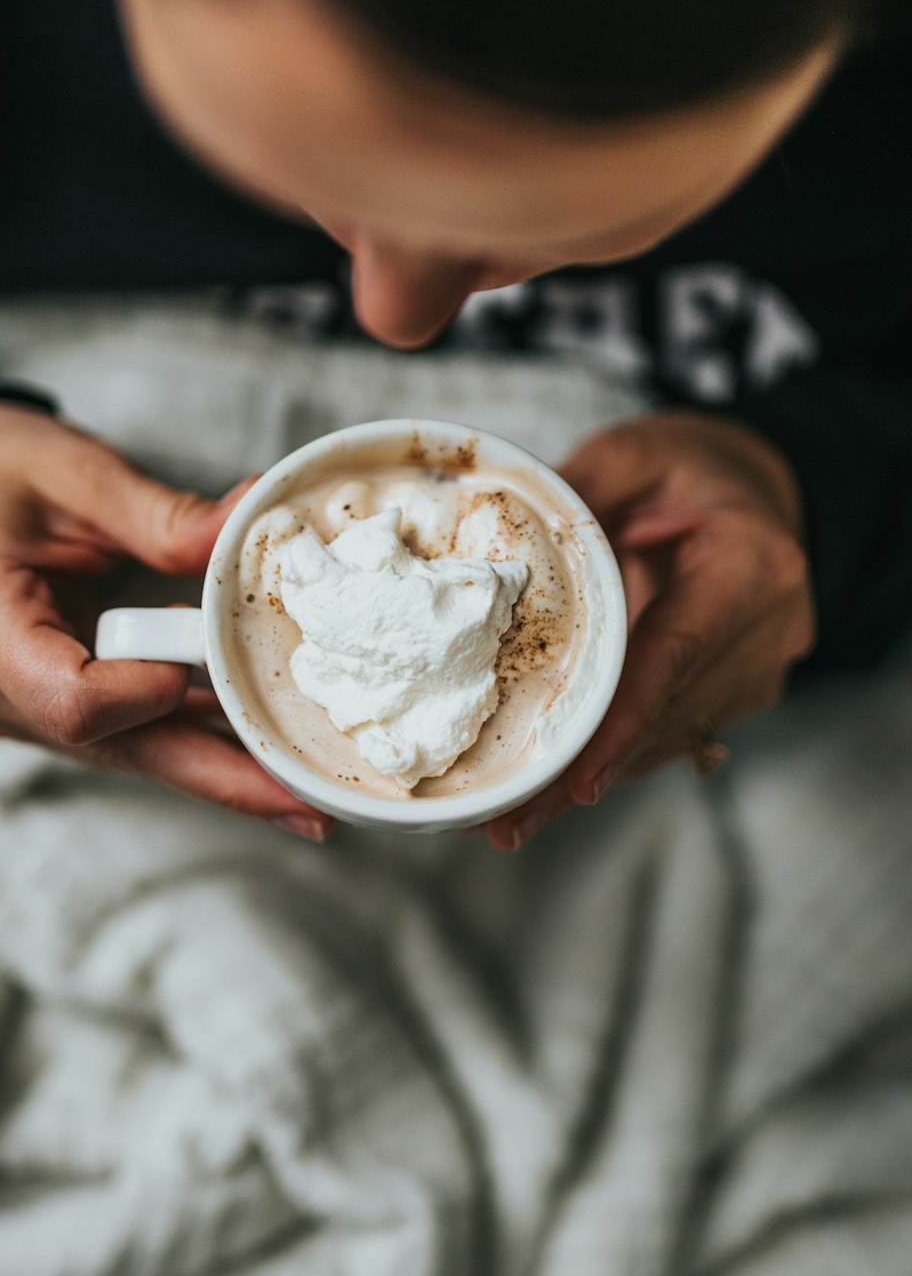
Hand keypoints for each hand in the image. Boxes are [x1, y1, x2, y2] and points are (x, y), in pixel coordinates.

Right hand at [0, 404, 332, 840]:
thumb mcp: (72, 470)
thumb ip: (160, 513)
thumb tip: (250, 526)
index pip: (70, 701)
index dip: (148, 694)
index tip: (204, 660)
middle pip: (118, 750)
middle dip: (220, 777)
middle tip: (307, 804)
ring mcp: (15, 708)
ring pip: (131, 752)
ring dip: (218, 766)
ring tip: (305, 786)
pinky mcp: (46, 709)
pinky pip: (129, 734)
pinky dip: (194, 735)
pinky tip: (260, 748)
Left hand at [486, 410, 815, 849]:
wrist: (762, 489)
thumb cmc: (697, 469)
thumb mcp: (634, 454)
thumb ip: (579, 496)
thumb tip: (506, 552)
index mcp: (751, 566)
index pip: (675, 657)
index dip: (622, 722)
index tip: (578, 778)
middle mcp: (769, 630)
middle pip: (665, 715)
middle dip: (584, 770)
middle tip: (508, 820)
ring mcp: (760, 669)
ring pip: (667, 738)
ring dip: (593, 778)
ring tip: (516, 819)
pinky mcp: (739, 691)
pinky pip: (671, 732)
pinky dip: (615, 757)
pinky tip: (555, 790)